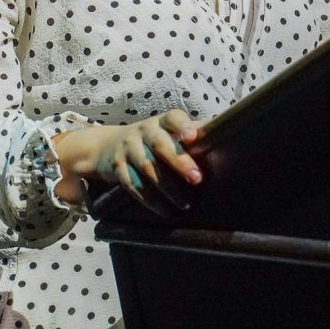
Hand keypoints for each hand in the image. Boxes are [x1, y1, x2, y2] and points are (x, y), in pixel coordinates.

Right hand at [53, 110, 204, 204]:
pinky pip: (133, 184)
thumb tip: (221, 133)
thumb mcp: (169, 131)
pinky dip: (150, 199)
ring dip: (168, 187)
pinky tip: (166, 210)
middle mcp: (144, 131)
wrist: (108, 146)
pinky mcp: (117, 168)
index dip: (182, 125)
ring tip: (186, 203)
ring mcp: (128, 148)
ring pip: (147, 167)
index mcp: (161, 121)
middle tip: (197, 179)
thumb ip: (194, 131)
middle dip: (179, 162)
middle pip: (160, 144)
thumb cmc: (153, 139)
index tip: (192, 136)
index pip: (172, 118)